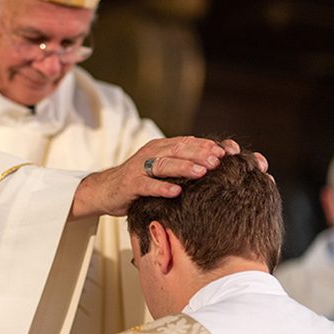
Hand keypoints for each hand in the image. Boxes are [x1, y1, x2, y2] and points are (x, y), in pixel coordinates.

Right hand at [71, 136, 233, 219]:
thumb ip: (183, 165)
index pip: (188, 142)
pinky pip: (147, 185)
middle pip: (178, 150)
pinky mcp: (130, 184)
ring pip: (164, 164)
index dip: (207, 145)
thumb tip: (215, 164)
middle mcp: (151, 153)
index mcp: (161, 147)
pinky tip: (175, 192)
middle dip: (200, 154)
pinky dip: (161, 188)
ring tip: (202, 173)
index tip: (228, 151)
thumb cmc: (140, 181)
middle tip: (219, 160)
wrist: (105, 190)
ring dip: (184, 167)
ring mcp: (139, 168)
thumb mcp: (162, 170)